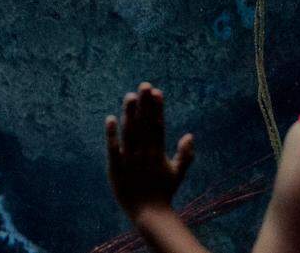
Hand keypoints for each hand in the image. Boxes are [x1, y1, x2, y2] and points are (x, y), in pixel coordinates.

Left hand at [105, 82, 194, 220]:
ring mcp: (130, 161)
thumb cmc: (163, 193)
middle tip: (144, 85)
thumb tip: (190, 135)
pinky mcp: (116, 169)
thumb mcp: (177, 173)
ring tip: (130, 96)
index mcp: (158, 153)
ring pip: (130, 133)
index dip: (157, 108)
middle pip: (144, 125)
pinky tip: (110, 119)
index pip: (158, 126)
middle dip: (144, 104)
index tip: (157, 92)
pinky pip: (113, 149)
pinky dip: (112, 135)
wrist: (149, 214)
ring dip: (130, 114)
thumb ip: (185, 155)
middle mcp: (145, 154)